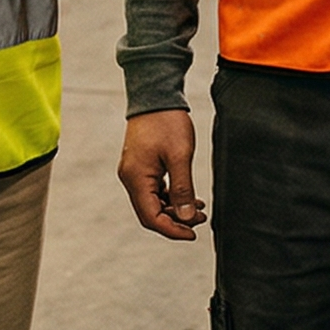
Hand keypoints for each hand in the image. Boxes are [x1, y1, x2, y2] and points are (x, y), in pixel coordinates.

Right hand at [118, 110, 205, 240]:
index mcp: (136, 178)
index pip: (151, 217)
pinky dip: (170, 197)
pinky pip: (153, 190)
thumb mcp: (180, 157)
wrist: (155, 95)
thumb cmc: (167, 122)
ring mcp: (134, 172)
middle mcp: (130, 178)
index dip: (172, 230)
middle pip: (150, 213)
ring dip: (174, 209)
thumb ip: (183, 189)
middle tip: (200, 219)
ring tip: (198, 209)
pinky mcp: (140, 166)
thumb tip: (186, 218)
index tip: (193, 233)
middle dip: (175, 221)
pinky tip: (188, 196)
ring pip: (152, 202)